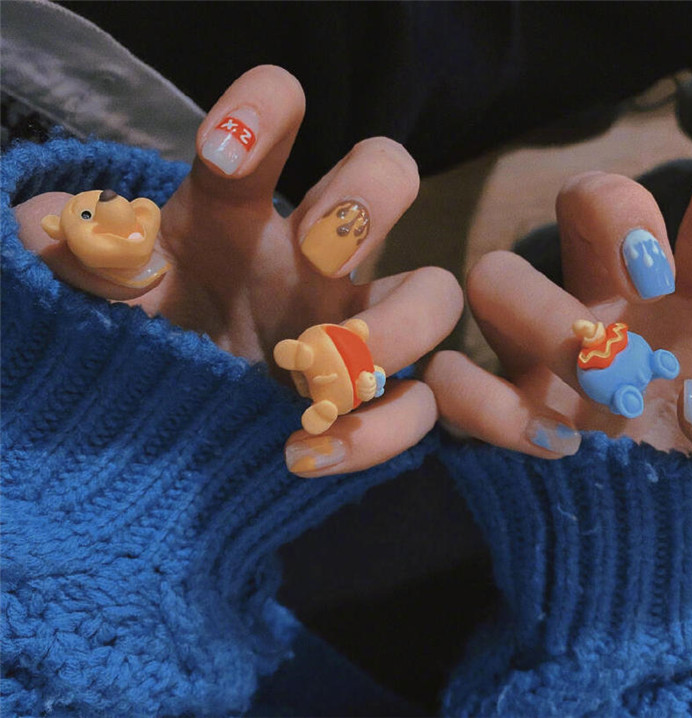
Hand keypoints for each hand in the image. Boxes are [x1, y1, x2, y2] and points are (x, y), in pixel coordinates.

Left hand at [14, 65, 461, 475]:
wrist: (175, 429)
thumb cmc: (149, 344)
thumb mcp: (114, 301)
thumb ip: (89, 263)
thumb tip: (52, 223)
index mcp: (240, 214)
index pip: (268, 125)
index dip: (263, 113)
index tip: (228, 154)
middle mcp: (314, 257)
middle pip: (388, 173)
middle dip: (367, 199)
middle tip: (318, 251)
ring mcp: (359, 324)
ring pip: (435, 295)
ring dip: (397, 327)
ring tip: (324, 372)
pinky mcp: (377, 397)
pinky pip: (420, 406)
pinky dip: (378, 432)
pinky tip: (307, 451)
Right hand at [426, 172, 691, 462]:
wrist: (664, 532)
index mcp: (689, 294)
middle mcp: (610, 302)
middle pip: (585, 197)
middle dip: (616, 220)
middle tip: (651, 287)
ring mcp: (544, 350)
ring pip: (494, 274)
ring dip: (538, 314)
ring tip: (598, 381)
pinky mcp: (503, 407)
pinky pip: (452, 380)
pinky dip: (482, 404)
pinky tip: (554, 445)